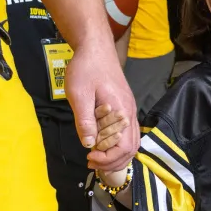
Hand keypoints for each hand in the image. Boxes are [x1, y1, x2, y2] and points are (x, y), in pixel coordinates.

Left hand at [64, 36, 138, 172]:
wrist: (95, 48)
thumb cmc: (86, 68)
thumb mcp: (79, 94)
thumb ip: (85, 120)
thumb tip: (89, 144)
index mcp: (121, 110)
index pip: (123, 146)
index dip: (107, 158)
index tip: (89, 157)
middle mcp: (130, 112)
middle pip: (131, 148)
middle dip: (113, 161)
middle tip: (91, 163)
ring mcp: (129, 110)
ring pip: (132, 142)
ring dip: (116, 155)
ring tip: (97, 158)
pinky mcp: (125, 107)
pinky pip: (128, 133)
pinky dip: (118, 145)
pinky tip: (103, 145)